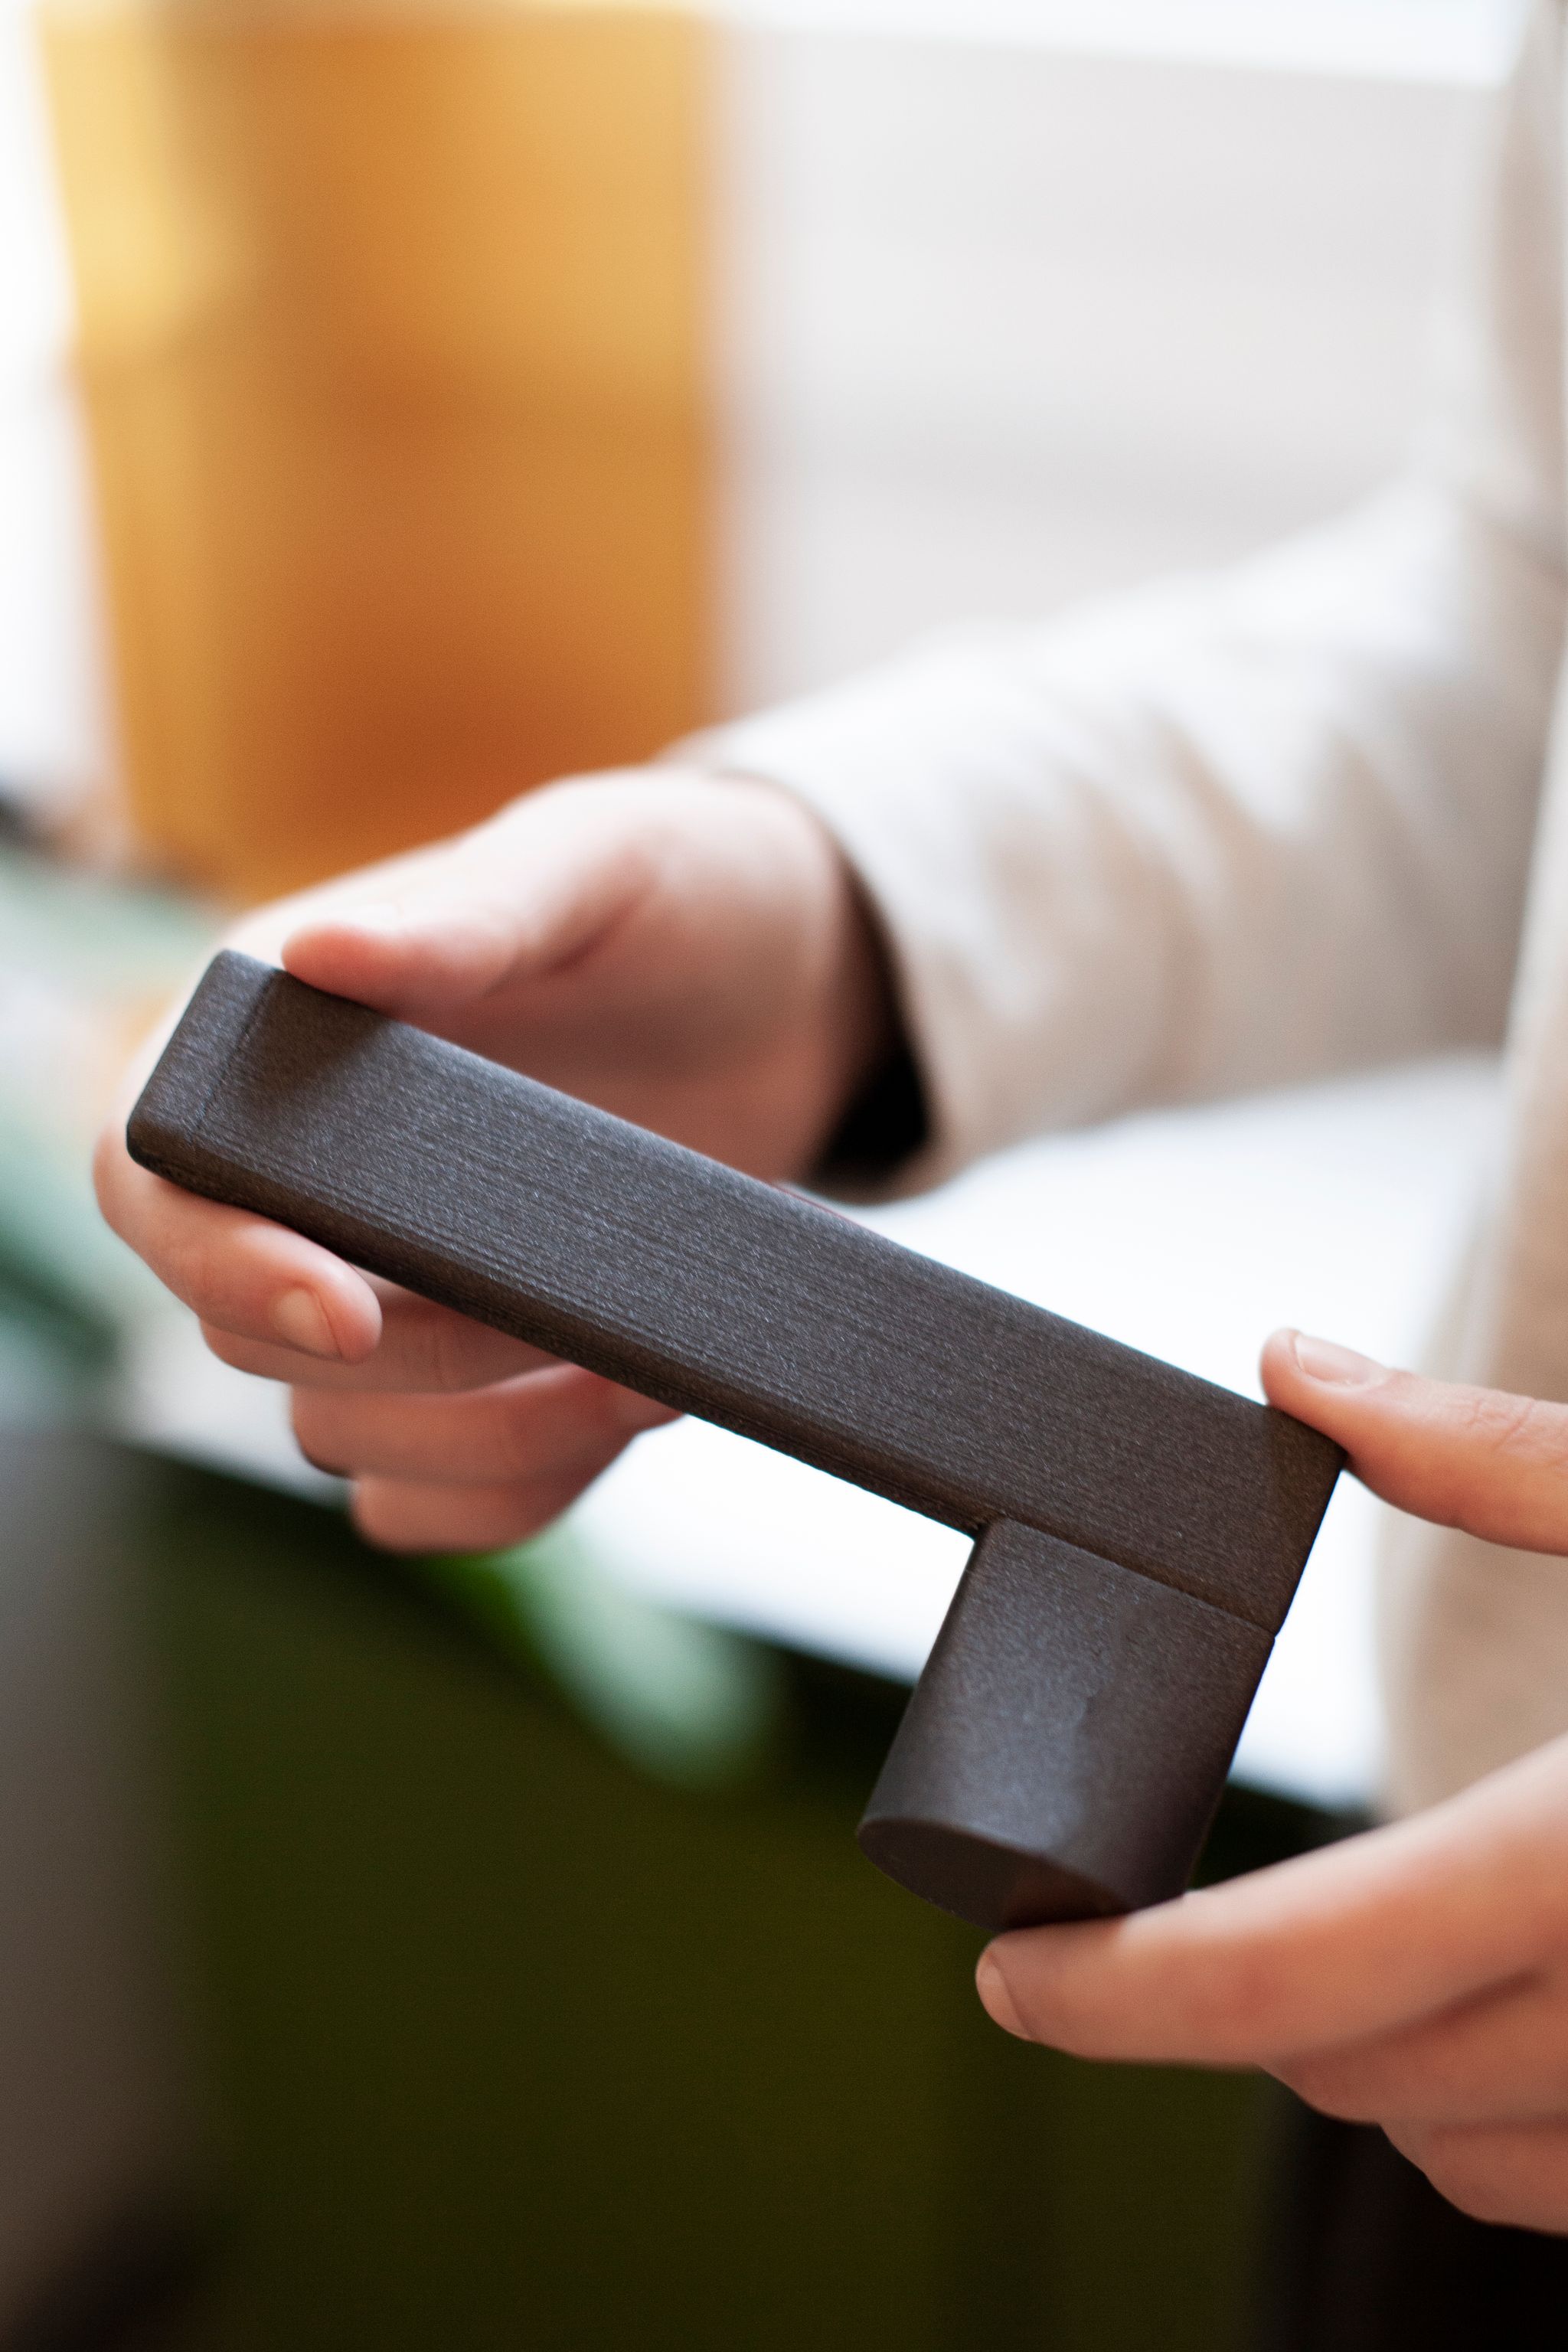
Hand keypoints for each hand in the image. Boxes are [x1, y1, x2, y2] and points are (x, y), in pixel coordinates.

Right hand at [96, 769, 895, 1550]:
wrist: (798, 988)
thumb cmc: (681, 890)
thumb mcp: (597, 865)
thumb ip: (470, 913)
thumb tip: (312, 953)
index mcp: (280, 1042)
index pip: (158, 1181)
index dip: (218, 1261)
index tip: (351, 1309)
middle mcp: (307, 1180)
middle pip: (248, 1335)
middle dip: (413, 1361)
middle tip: (581, 1317)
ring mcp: (391, 1288)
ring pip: (345, 1435)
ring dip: (488, 1436)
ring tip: (646, 1369)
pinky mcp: (480, 1369)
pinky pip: (437, 1493)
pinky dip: (517, 1489)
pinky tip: (632, 1413)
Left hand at [976, 1330, 1567, 2231]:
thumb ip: (1491, 1456)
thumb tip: (1297, 1367)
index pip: (1295, 1973)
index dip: (1118, 1991)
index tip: (1007, 1971)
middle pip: (1346, 2066)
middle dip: (1227, 1999)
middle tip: (1168, 1914)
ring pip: (1442, 2146)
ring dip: (1358, 2055)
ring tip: (1338, 1940)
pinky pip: (1557, 2188)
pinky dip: (1482, 2106)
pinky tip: (1487, 1999)